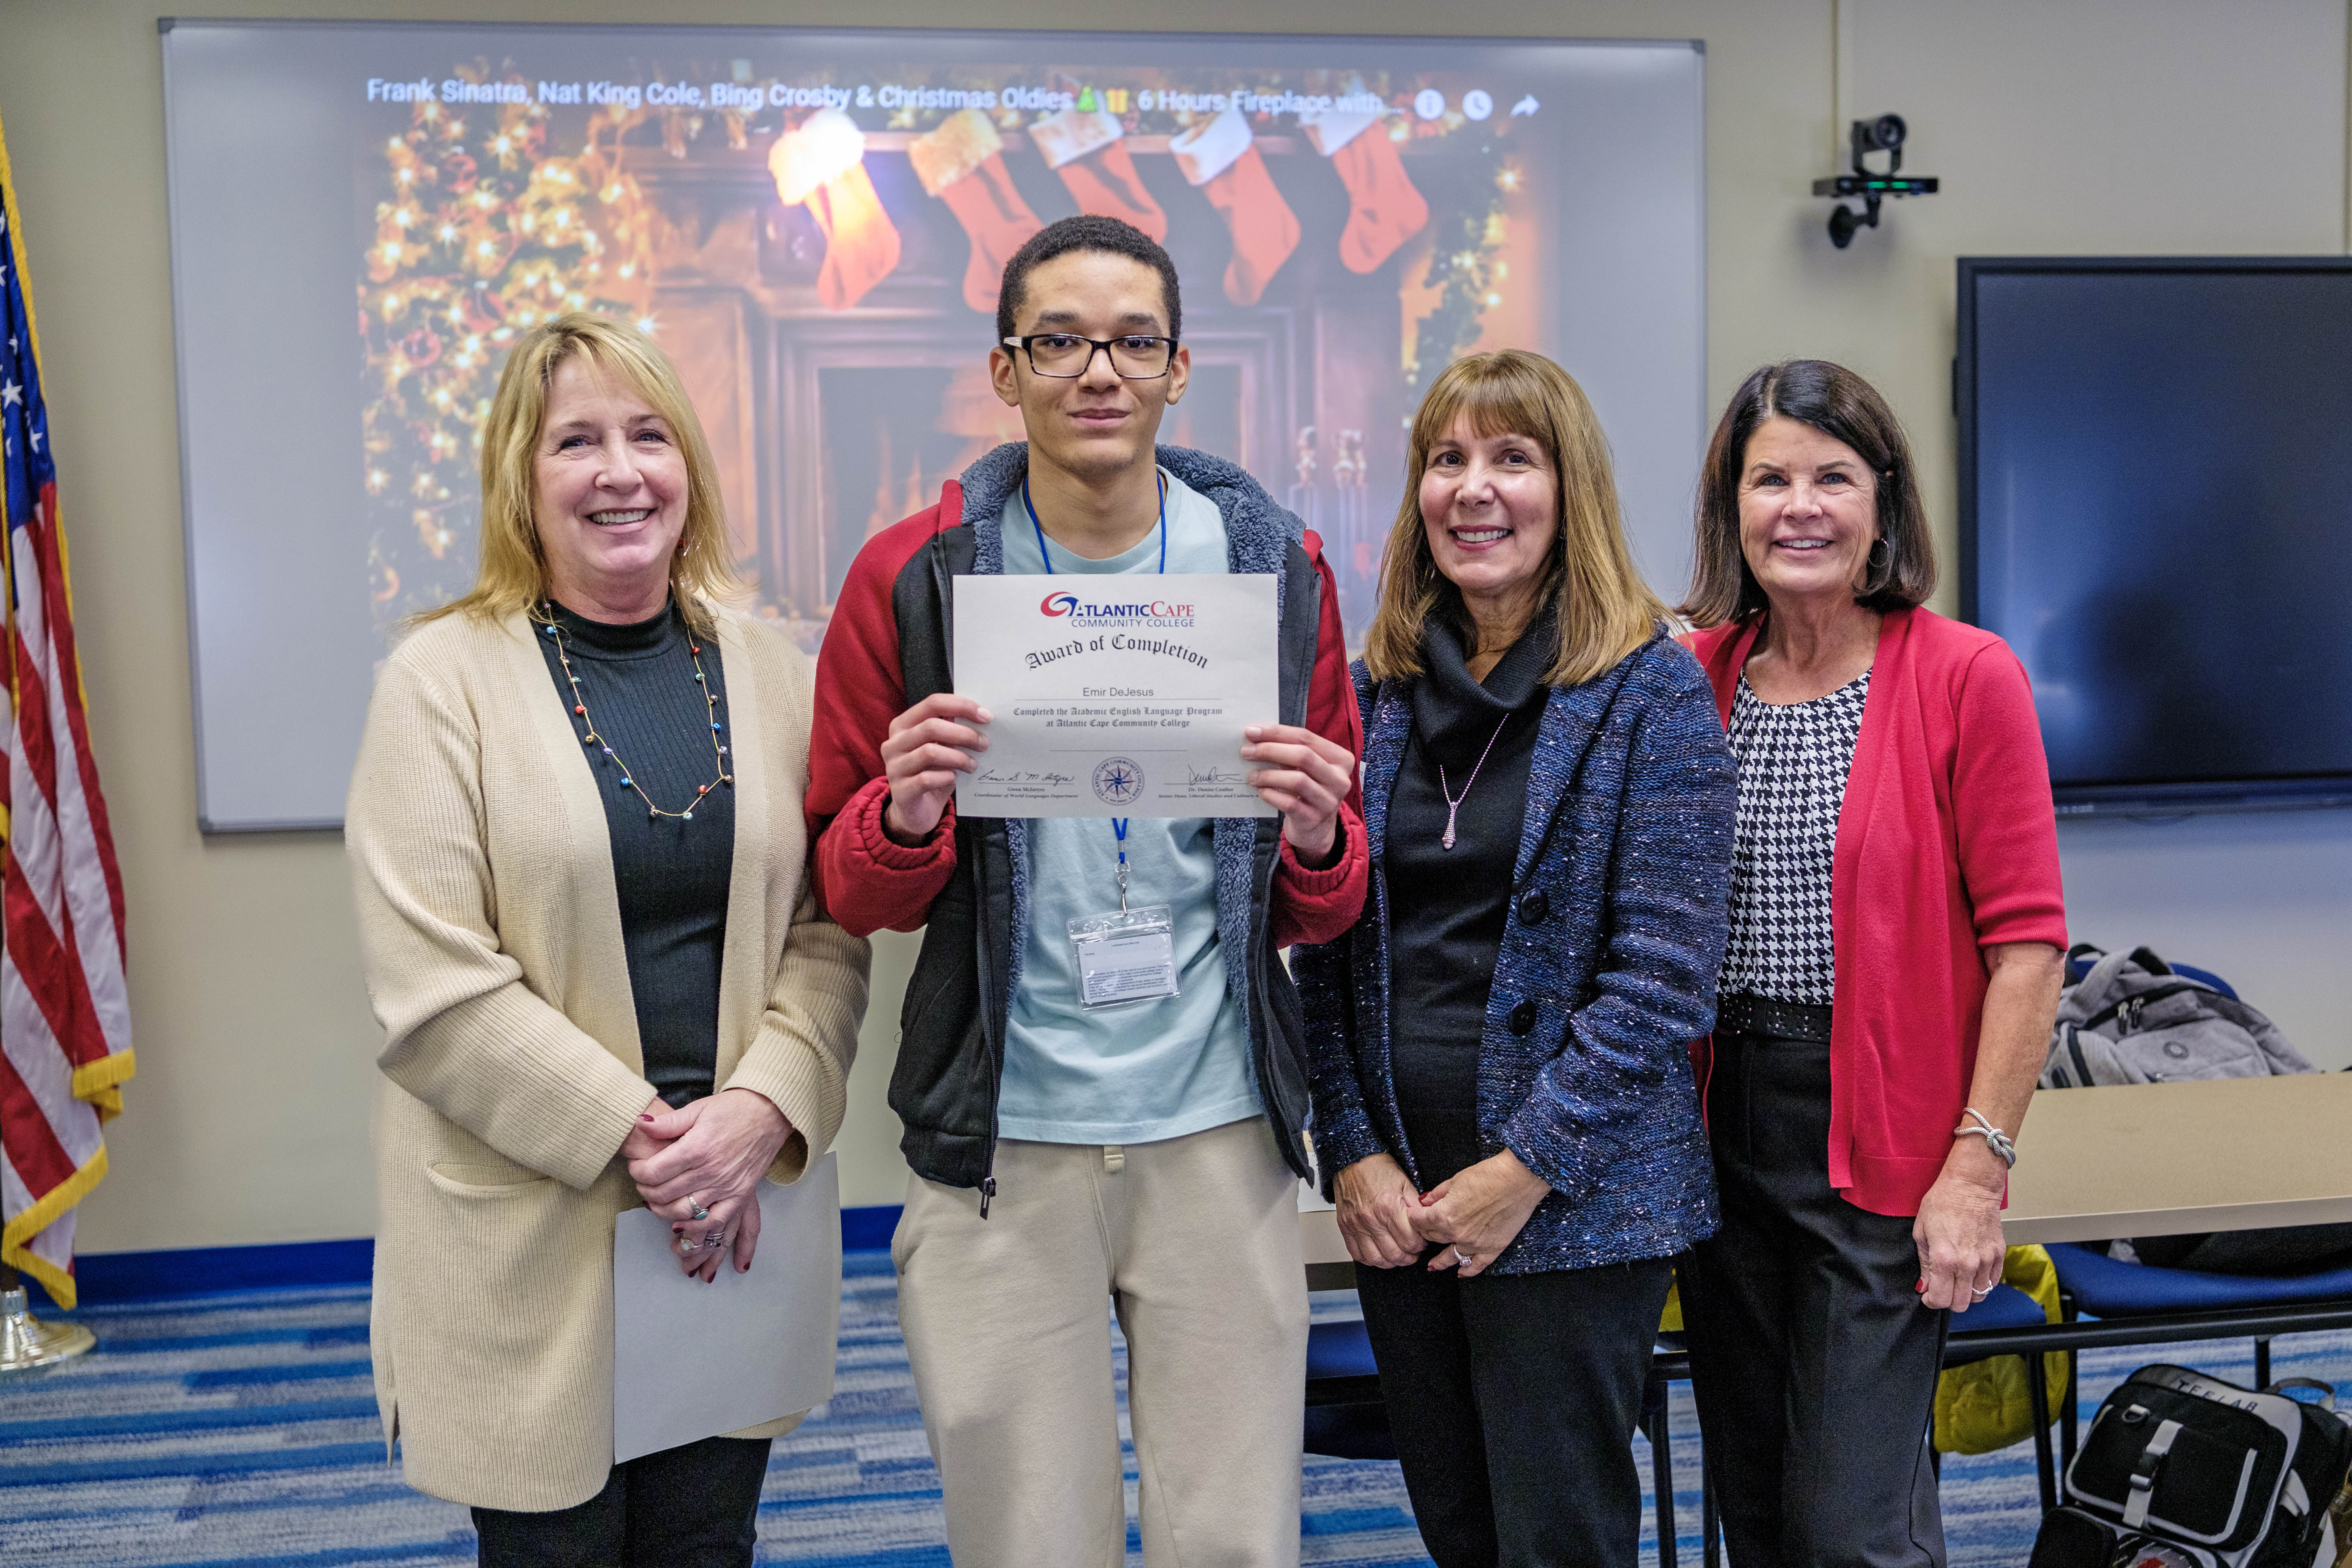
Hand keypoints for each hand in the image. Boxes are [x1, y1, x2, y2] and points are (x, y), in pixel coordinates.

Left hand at [628, 1089, 792, 1281]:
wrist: (770, 1113)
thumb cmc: (733, 1109)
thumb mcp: (697, 1109)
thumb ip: (667, 1122)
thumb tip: (639, 1125)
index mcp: (696, 1148)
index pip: (654, 1171)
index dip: (638, 1172)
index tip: (636, 1167)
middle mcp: (709, 1171)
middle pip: (663, 1194)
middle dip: (645, 1191)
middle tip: (643, 1184)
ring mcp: (725, 1187)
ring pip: (683, 1213)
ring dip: (663, 1212)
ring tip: (657, 1203)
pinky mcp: (739, 1196)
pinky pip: (714, 1222)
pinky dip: (695, 1229)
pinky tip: (681, 1227)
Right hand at [880, 693, 990, 844]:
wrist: (915, 812)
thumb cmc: (931, 773)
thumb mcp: (941, 748)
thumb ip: (951, 730)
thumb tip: (981, 715)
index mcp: (903, 725)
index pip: (932, 703)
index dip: (961, 706)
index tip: (986, 716)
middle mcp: (894, 743)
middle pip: (932, 727)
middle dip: (964, 734)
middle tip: (984, 744)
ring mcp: (894, 767)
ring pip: (930, 752)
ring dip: (959, 758)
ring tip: (973, 765)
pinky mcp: (900, 791)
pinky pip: (927, 779)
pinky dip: (946, 777)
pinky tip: (954, 778)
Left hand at [1241, 723, 1353, 864]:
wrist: (1315, 828)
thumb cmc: (1307, 790)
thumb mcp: (1305, 768)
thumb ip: (1289, 751)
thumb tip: (1255, 736)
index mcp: (1340, 759)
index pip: (1306, 737)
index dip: (1276, 732)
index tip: (1251, 731)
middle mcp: (1339, 779)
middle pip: (1303, 756)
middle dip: (1270, 750)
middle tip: (1246, 751)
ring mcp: (1329, 801)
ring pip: (1297, 780)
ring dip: (1268, 775)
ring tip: (1251, 776)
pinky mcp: (1314, 819)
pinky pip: (1290, 804)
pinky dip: (1272, 795)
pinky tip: (1261, 792)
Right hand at [1334, 1153, 1424, 1268]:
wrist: (1352, 1159)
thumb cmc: (1378, 1168)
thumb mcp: (1405, 1183)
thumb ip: (1416, 1206)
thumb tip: (1427, 1223)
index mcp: (1389, 1206)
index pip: (1410, 1241)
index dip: (1420, 1245)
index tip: (1422, 1241)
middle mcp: (1371, 1218)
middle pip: (1395, 1254)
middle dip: (1409, 1257)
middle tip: (1413, 1252)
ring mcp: (1356, 1225)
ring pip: (1376, 1258)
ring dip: (1391, 1262)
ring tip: (1398, 1255)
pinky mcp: (1345, 1227)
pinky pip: (1357, 1254)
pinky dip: (1370, 1259)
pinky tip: (1378, 1254)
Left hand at [1411, 1149, 1550, 1278]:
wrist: (1518, 1179)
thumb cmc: (1489, 1175)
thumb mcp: (1456, 1180)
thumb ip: (1438, 1194)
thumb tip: (1425, 1201)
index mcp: (1444, 1215)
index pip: (1419, 1221)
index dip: (1413, 1217)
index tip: (1413, 1215)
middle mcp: (1457, 1233)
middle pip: (1433, 1237)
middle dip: (1426, 1232)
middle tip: (1424, 1231)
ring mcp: (1475, 1244)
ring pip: (1450, 1256)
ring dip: (1440, 1261)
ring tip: (1432, 1265)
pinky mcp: (1493, 1248)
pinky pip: (1477, 1265)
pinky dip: (1467, 1271)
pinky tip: (1460, 1273)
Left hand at [1914, 1139, 2007, 1311]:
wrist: (1970, 1186)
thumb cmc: (1943, 1202)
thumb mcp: (1921, 1232)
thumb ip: (1924, 1264)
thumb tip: (1924, 1286)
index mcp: (1944, 1259)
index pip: (1940, 1299)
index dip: (1931, 1301)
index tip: (1928, 1296)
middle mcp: (1967, 1264)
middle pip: (1961, 1304)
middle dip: (1948, 1300)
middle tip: (1941, 1289)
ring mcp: (1986, 1261)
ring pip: (1978, 1296)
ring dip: (1966, 1293)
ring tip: (1956, 1280)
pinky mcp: (1999, 1255)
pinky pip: (1992, 1283)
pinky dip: (1981, 1284)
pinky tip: (1971, 1273)